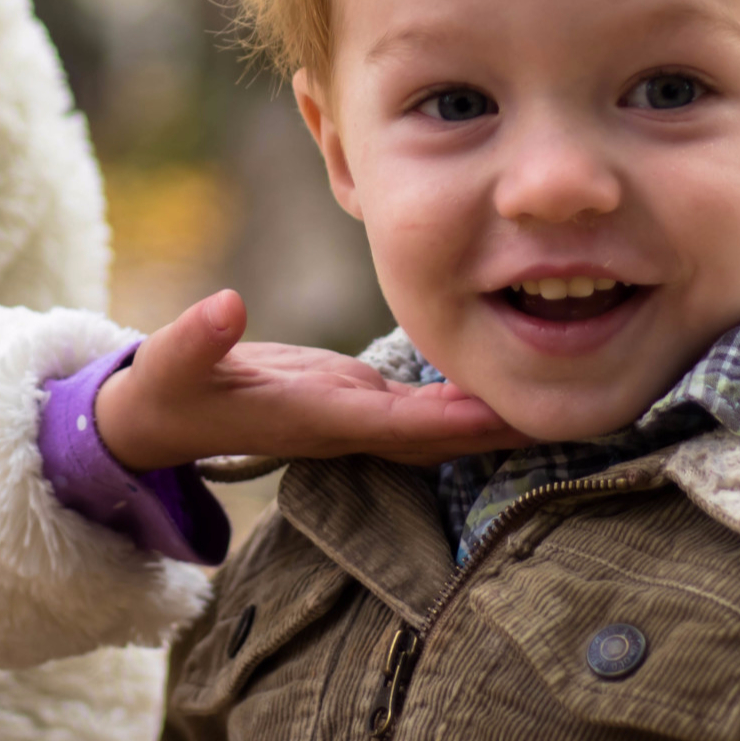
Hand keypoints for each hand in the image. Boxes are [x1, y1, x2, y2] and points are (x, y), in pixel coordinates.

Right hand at [92, 290, 530, 472]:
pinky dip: (466, 395)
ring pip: (440, 422)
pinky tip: (509, 370)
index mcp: (314, 419)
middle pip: (441, 436)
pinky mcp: (355, 395)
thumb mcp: (170, 363)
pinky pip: (425, 405)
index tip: (508, 407)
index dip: (453, 421)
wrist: (161, 419)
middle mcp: (347, 426)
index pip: (397, 426)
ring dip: (495, 412)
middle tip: (578, 405)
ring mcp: (355, 414)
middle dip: (502, 426)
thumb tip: (223, 305)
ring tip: (567, 388)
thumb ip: (193, 338)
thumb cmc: (166, 392)